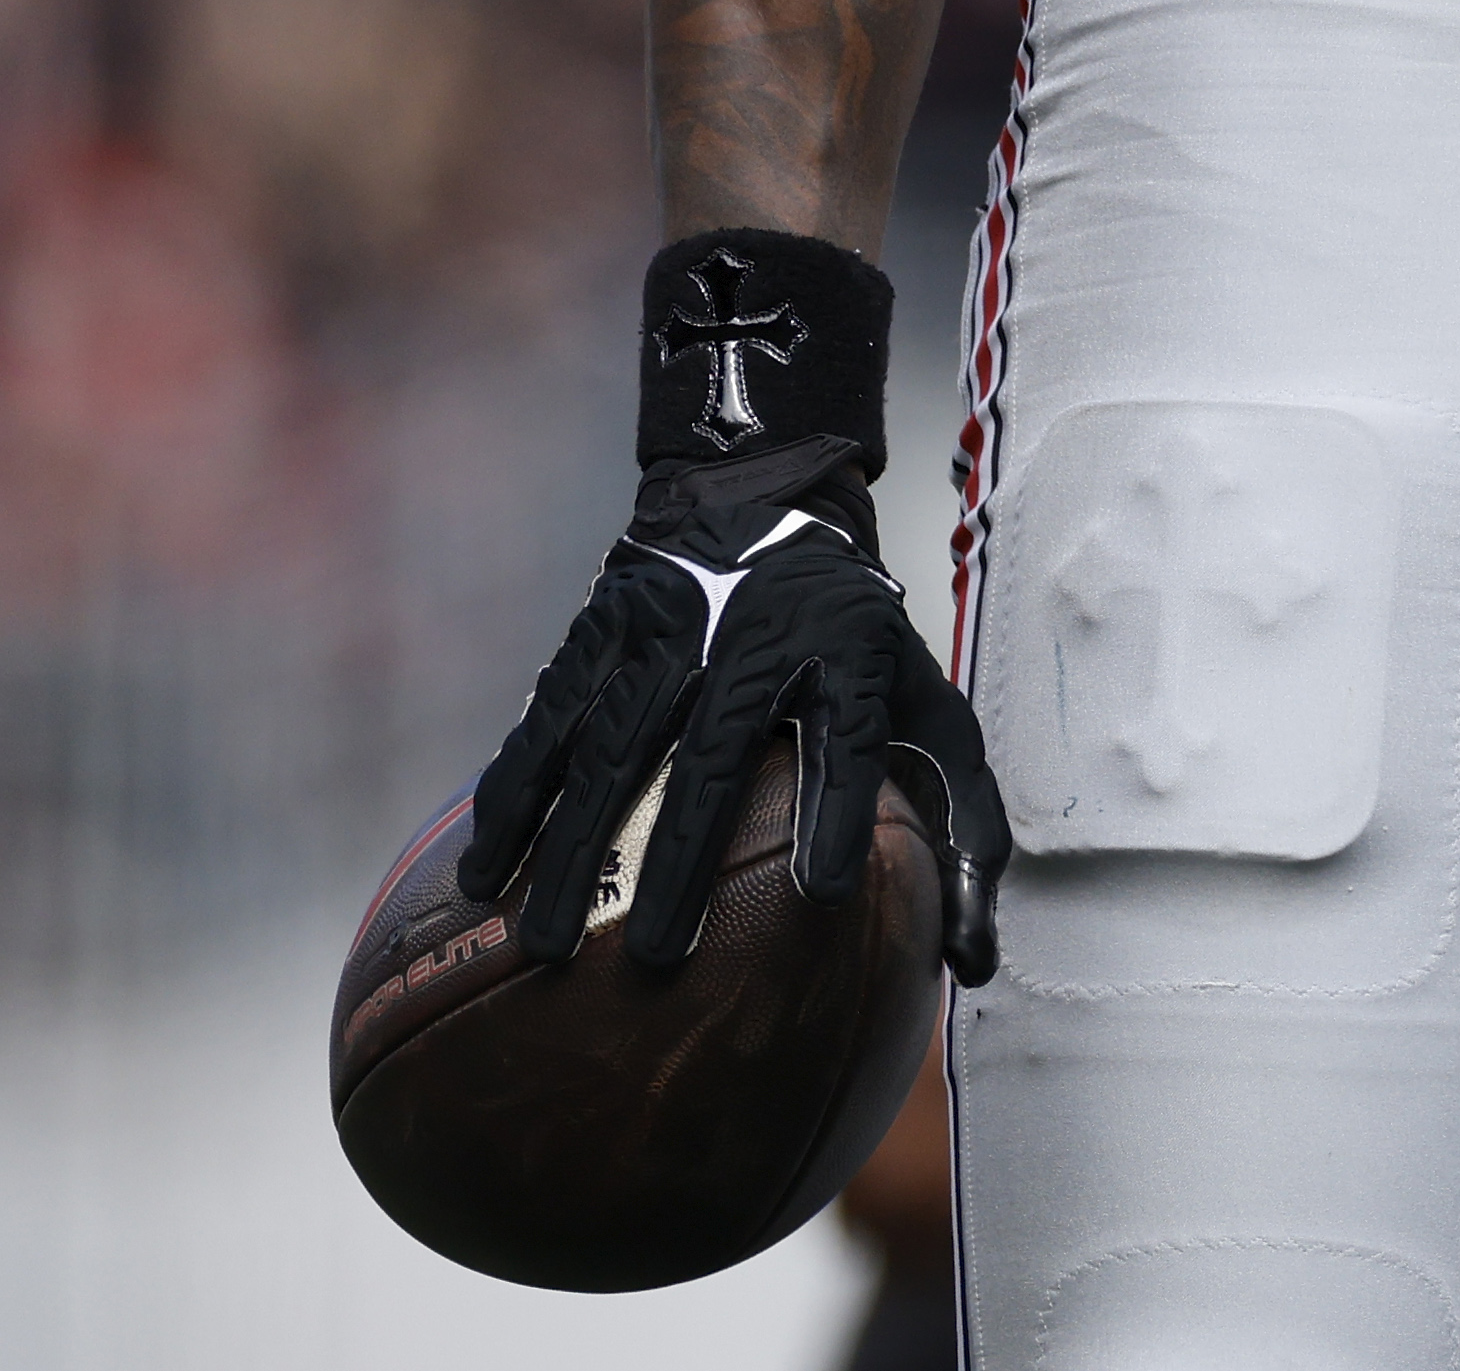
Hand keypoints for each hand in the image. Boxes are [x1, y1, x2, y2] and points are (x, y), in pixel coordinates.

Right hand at [460, 231, 1006, 982]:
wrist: (762, 499)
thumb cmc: (855, 642)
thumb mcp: (926, 705)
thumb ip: (966, 828)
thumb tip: (977, 959)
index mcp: (846, 656)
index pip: (848, 738)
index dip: (838, 809)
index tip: (824, 890)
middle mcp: (753, 643)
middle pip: (711, 762)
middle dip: (678, 863)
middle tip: (653, 961)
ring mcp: (667, 636)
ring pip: (611, 751)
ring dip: (573, 850)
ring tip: (546, 943)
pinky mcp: (597, 634)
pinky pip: (546, 726)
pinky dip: (513, 799)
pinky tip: (482, 875)